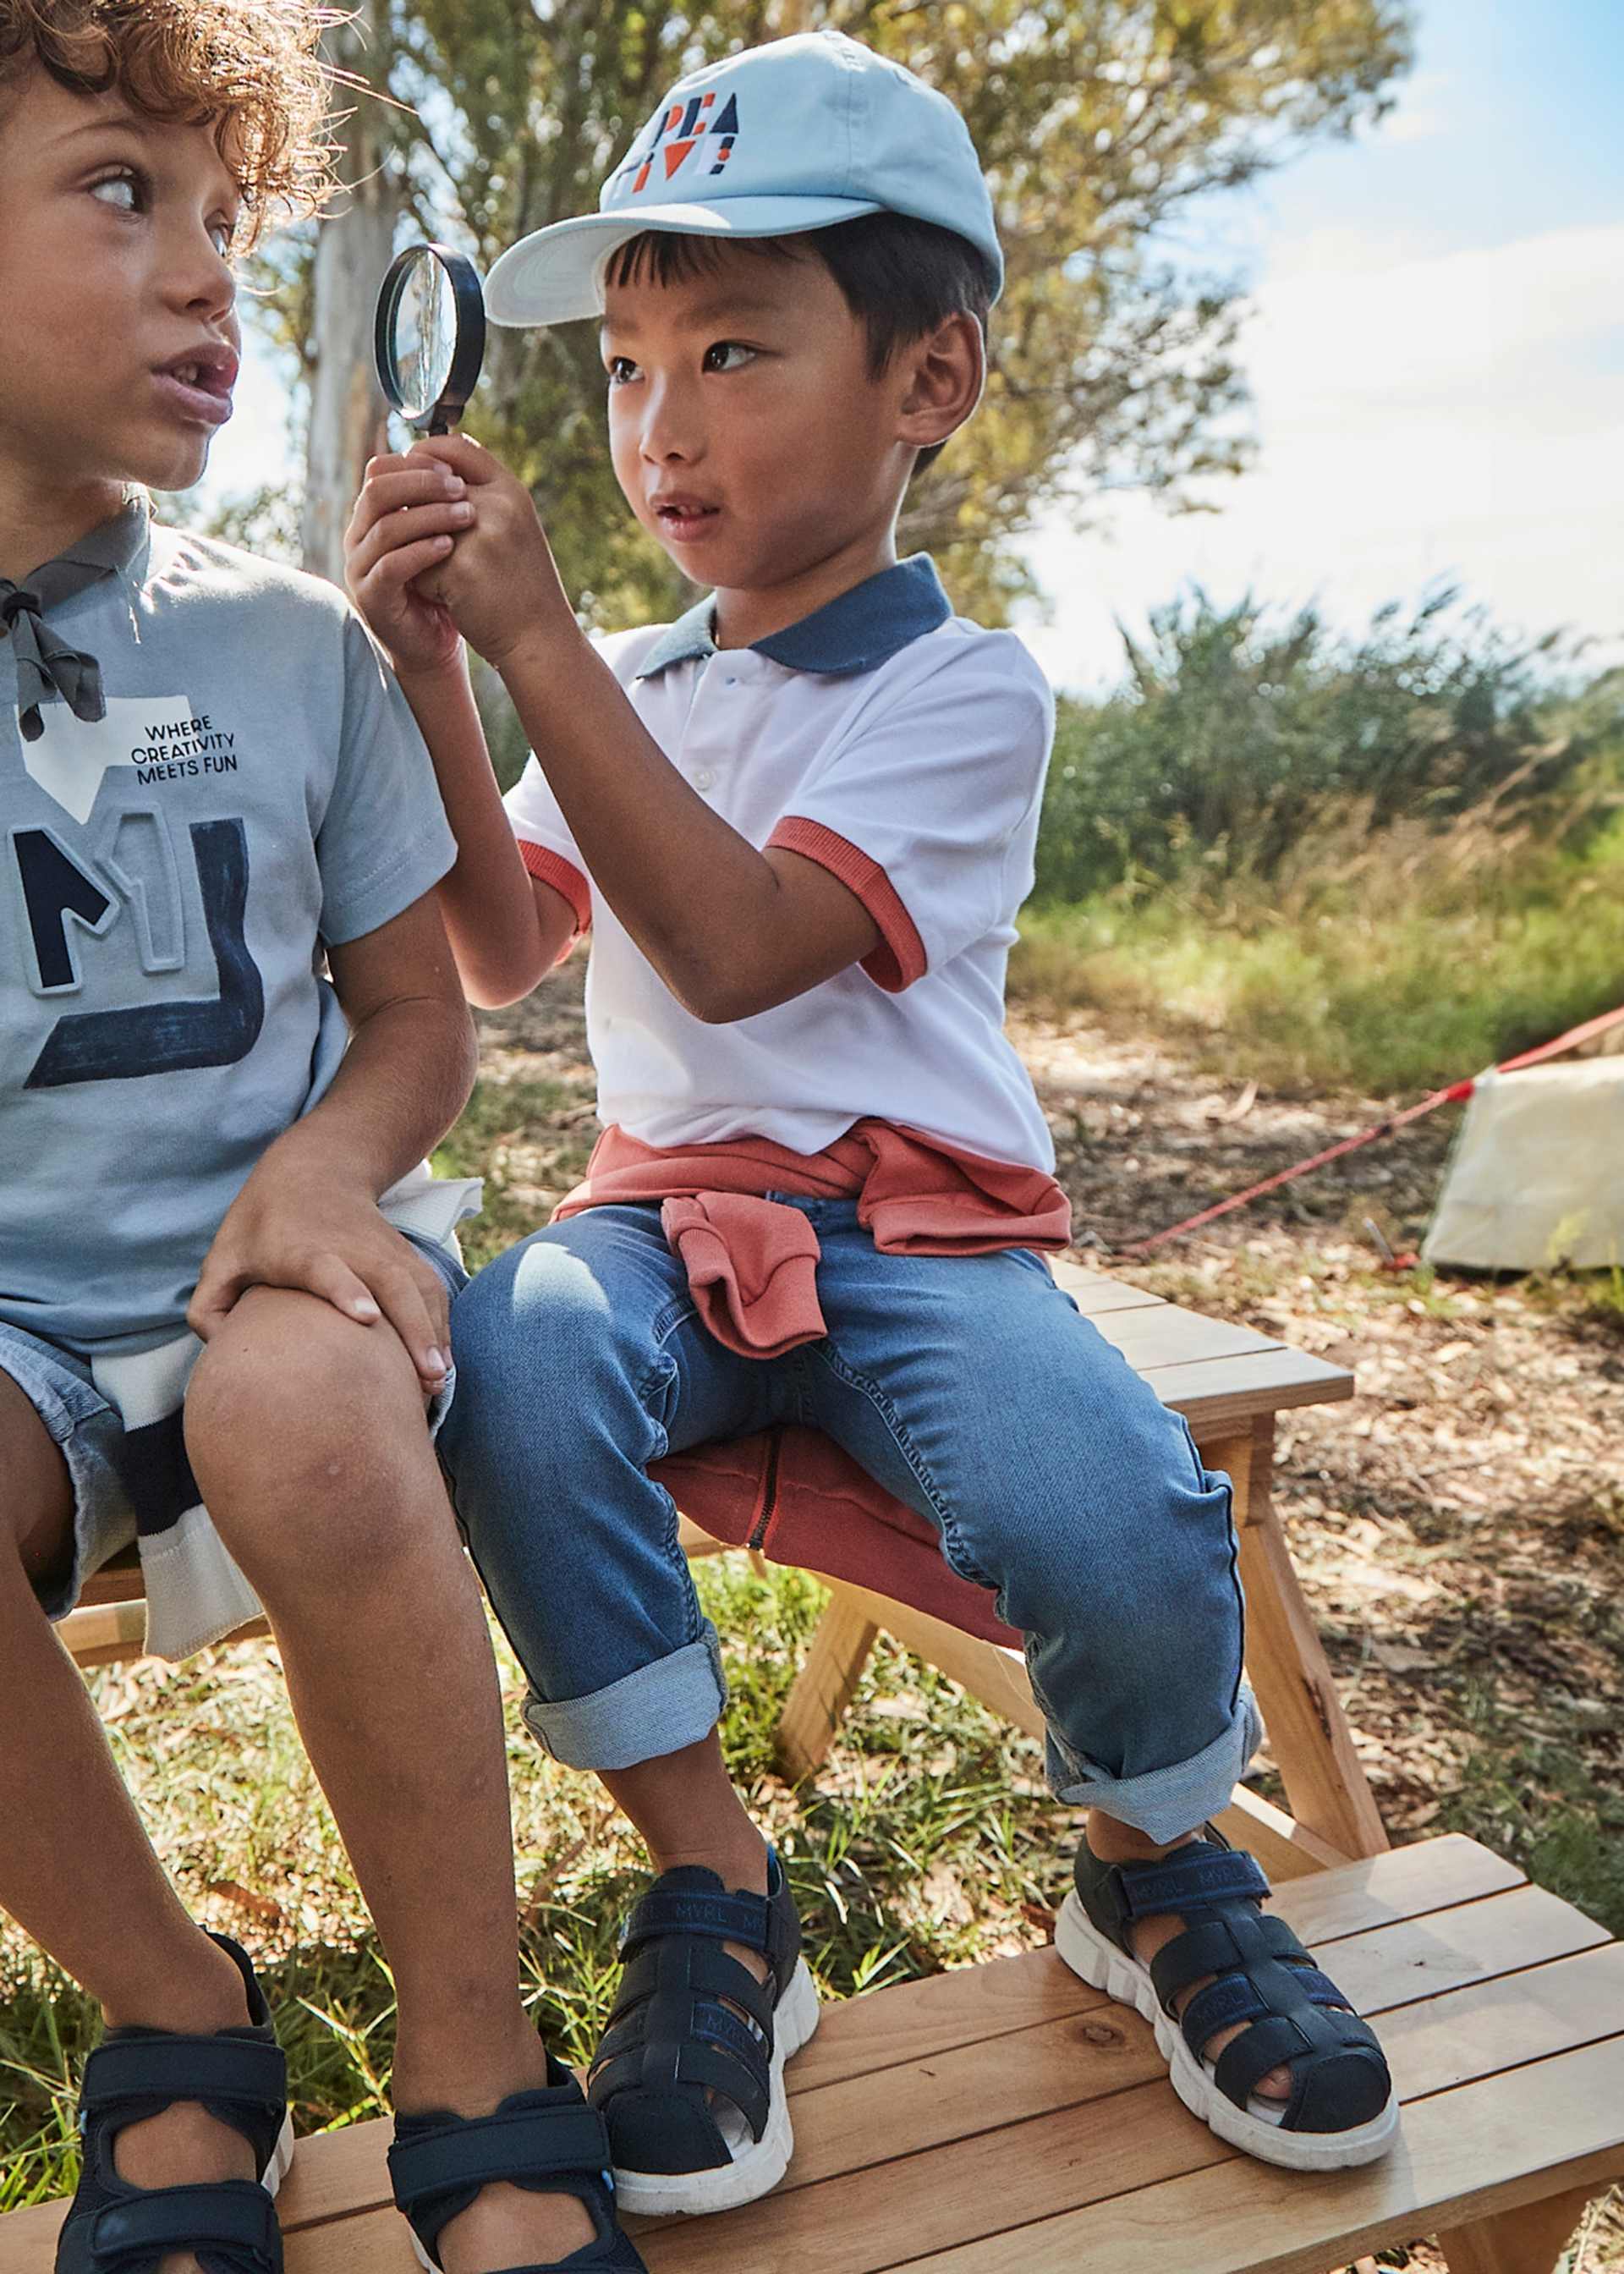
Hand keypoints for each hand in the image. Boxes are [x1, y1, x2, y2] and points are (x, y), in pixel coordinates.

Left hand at [189, 1157, 450, 1395]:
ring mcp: (384, 1249)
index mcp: (301, 1250)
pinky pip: (432, 1289)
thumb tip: (223, 1355)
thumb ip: (208, 1307)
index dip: (346, 1290)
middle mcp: (352, 1247)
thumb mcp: (223, 1256)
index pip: (327, 1268)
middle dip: (413, 1327)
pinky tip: (442, 1363)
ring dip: (435, 1331)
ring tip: (440, 1379)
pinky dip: (442, 1324)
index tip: (366, 1317)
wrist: (316, 1167)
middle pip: (391, 1283)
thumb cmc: (261, 1224)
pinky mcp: (405, 1255)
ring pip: (420, 1287)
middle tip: (427, 1376)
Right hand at [344, 449, 471, 676]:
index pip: (379, 471)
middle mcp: (358, 538)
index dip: (416, 464)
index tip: (455, 469)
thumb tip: (459, 448)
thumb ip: (438, 501)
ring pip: (385, 527)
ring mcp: (360, 568)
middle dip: (422, 484)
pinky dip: (421, 552)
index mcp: (372, 516)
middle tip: (461, 488)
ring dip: (429, 516)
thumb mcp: (441, 535)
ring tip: (467, 516)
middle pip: (378, 492)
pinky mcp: (371, 598)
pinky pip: (390, 566)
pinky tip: (449, 547)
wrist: (434, 644)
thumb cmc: (441, 587)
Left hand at [350, 434, 576, 672]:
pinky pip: (419, 565)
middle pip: (426, 482)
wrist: (541, 641)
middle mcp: (499, 505)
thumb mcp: (513, 530)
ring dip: (418, 549)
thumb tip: (423, 470)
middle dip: (410, 506)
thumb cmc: (522, 589)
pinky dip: (426, 585)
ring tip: (439, 572)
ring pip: (417, 525)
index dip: (424, 458)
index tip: (413, 481)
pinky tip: (450, 602)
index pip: (455, 447)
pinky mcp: (461, 568)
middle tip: (412, 533)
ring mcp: (481, 535)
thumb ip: (479, 499)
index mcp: (512, 490)